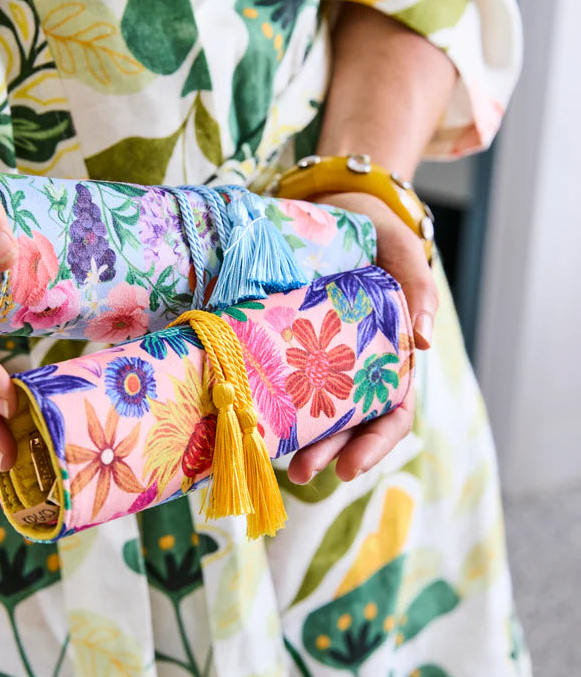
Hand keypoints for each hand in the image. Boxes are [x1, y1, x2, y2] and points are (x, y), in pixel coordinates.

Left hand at [287, 191, 437, 484]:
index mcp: (393, 356)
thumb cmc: (377, 230)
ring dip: (297, 440)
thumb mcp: (402, 249)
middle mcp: (358, 366)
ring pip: (314, 411)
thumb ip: (418, 286)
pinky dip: (272, 401)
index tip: (349, 468)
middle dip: (327, 452)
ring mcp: (323, 358)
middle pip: (348, 424)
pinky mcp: (291, 344)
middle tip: (301, 472)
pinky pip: (284, 378)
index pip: (393, 414)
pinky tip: (251, 417)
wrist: (334, 204)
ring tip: (273, 460)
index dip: (374, 445)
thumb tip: (425, 341)